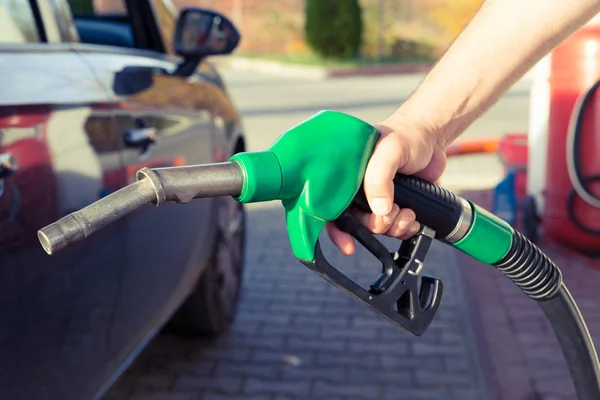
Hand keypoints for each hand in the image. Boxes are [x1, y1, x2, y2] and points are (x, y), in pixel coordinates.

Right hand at [326, 112, 447, 254]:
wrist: (433, 135)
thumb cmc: (406, 135)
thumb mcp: (389, 151)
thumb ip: (379, 178)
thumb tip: (380, 211)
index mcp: (347, 176)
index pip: (330, 207)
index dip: (336, 230)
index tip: (349, 245)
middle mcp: (359, 188)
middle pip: (357, 223)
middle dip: (376, 225)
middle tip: (392, 213)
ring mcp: (378, 197)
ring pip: (378, 227)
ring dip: (394, 227)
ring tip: (408, 213)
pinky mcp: (396, 203)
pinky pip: (395, 227)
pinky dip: (405, 228)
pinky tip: (414, 218)